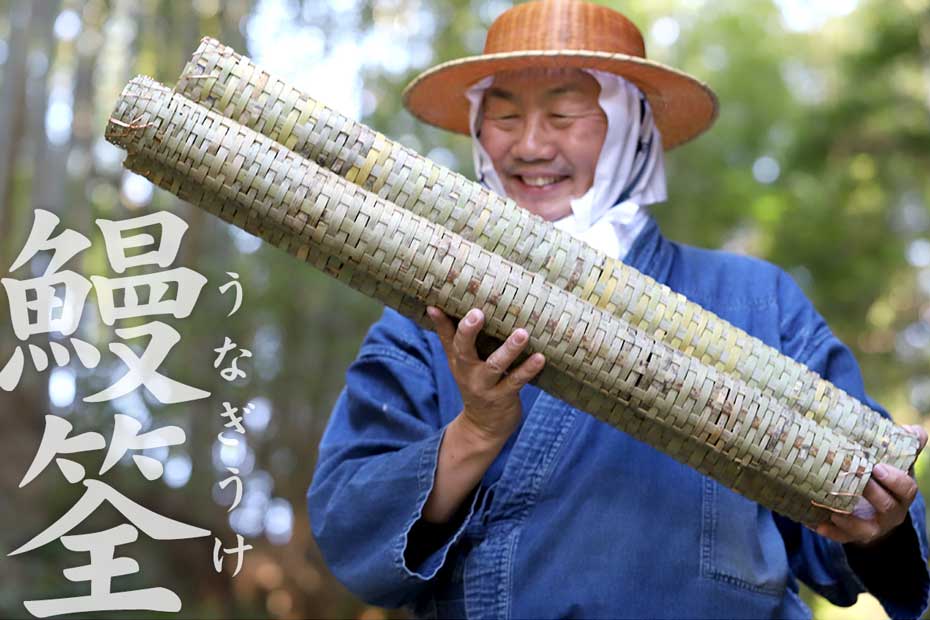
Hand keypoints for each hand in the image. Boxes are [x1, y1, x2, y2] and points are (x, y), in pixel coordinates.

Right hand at [427, 306, 544, 445]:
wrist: (483, 427)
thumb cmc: (474, 383)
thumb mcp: (458, 362)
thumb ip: (447, 335)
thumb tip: (432, 307)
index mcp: (458, 360)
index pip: (449, 338)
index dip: (444, 322)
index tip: (439, 305)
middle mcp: (468, 372)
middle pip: (464, 350)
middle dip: (469, 332)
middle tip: (478, 313)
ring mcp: (485, 386)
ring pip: (495, 365)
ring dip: (509, 349)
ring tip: (522, 333)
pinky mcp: (504, 397)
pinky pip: (516, 381)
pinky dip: (528, 370)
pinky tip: (540, 358)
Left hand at [815, 424, 927, 546]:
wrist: (874, 507)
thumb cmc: (884, 478)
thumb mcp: (897, 462)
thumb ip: (906, 444)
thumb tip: (913, 430)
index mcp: (902, 495)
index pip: (906, 489)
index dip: (894, 479)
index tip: (877, 467)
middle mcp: (891, 513)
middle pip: (886, 506)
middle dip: (871, 492)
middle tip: (856, 478)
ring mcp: (872, 526)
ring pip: (865, 528)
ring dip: (849, 518)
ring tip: (834, 508)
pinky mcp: (853, 535)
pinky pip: (844, 538)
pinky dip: (831, 533)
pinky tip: (816, 524)